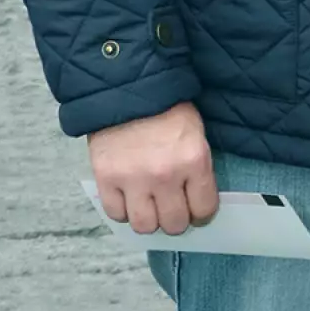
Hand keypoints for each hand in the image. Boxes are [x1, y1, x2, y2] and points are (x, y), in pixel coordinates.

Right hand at [89, 101, 216, 236]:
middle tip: (171, 207)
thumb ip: (196, 169)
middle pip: (174, 224)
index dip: (201, 214)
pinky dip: (122, 210)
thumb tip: (196, 203)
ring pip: (144, 226)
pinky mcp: (106, 178)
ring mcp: (133, 179)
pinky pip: (116, 214)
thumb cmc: (165, 108)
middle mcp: (165, 174)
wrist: (126, 84)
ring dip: (148, 219)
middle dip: (175, 219)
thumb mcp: (194, 134)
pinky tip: (128, 197)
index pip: (203, 210)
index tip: (196, 210)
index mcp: (193, 160)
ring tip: (148, 205)